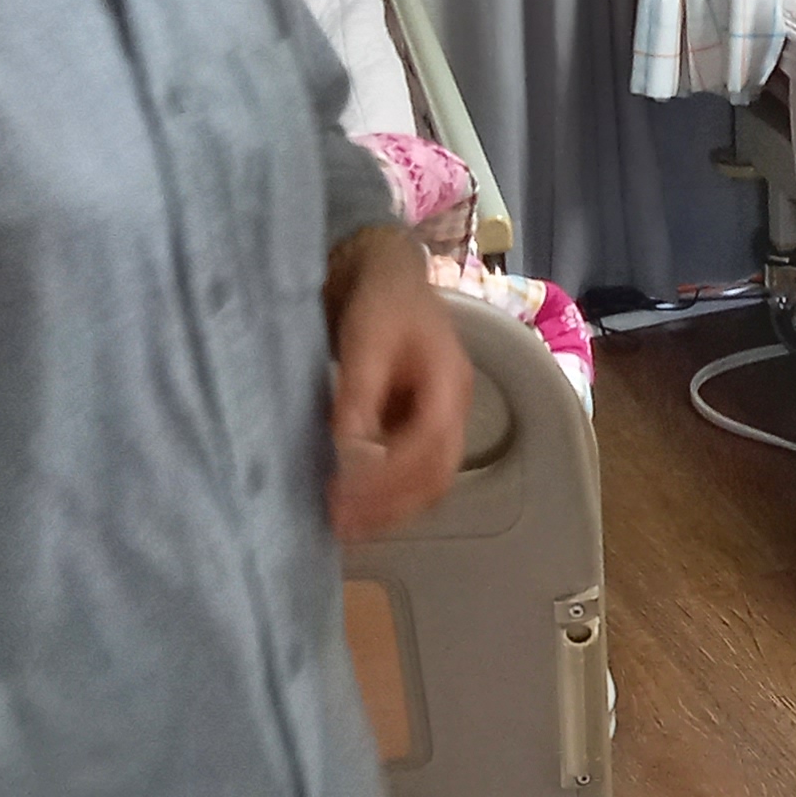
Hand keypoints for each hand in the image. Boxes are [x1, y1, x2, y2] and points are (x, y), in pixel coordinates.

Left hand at [323, 227, 474, 541]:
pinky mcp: (420, 420)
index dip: (388, 479)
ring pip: (429, 478)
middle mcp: (453, 406)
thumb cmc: (379, 301)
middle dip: (393, 505)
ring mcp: (440, 415)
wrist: (385, 271)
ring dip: (392, 505)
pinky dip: (388, 491)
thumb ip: (358, 398)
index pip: (427, 446)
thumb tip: (346, 454)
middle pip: (437, 474)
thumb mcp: (364, 343)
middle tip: (342, 525)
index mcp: (448, 383)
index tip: (342, 499)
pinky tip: (354, 498)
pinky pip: (413, 468)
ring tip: (346, 521)